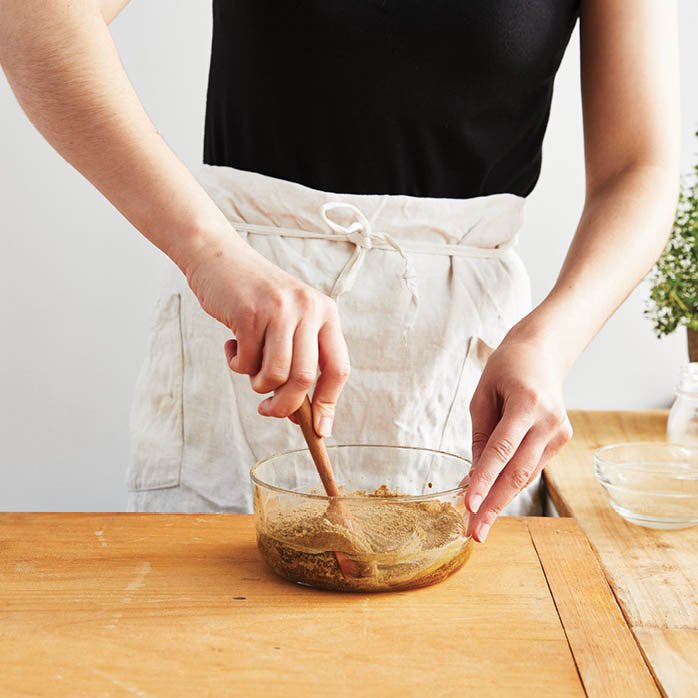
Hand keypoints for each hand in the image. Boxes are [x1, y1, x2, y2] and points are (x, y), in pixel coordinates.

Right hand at [183, 227, 349, 436]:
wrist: (218, 258)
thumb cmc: (254, 298)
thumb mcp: (288, 321)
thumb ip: (298, 359)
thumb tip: (297, 413)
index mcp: (326, 313)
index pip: (339, 368)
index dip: (330, 403)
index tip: (320, 429)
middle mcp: (309, 309)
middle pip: (305, 379)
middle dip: (285, 405)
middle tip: (268, 411)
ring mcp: (280, 310)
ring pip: (275, 375)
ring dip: (258, 384)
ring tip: (247, 366)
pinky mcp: (249, 313)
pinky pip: (246, 362)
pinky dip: (237, 363)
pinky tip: (232, 343)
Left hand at [464, 330, 572, 542]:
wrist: (543, 353)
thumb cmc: (507, 369)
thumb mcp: (483, 395)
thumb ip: (480, 435)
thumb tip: (474, 476)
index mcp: (527, 404)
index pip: (501, 450)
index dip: (485, 480)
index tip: (469, 506)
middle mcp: (549, 421)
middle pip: (518, 472)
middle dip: (494, 506)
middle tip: (475, 532)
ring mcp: (560, 432)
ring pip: (526, 475)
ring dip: (501, 501)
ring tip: (478, 523)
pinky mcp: (562, 439)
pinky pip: (532, 467)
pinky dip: (512, 483)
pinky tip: (494, 498)